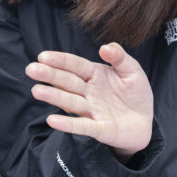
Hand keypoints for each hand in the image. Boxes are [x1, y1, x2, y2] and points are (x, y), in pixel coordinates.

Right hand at [26, 43, 152, 160]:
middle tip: (31, 69)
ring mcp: (92, 110)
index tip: (43, 56)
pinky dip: (68, 124)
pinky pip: (82, 126)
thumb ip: (120, 58)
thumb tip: (105, 47)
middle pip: (67, 82)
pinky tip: (52, 120)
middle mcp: (89, 92)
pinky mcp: (99, 129)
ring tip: (37, 91)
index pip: (75, 65)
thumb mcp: (132, 71)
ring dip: (54, 97)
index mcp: (95, 75)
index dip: (60, 60)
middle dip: (50, 75)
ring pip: (70, 102)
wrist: (145, 121)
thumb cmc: (135, 93)